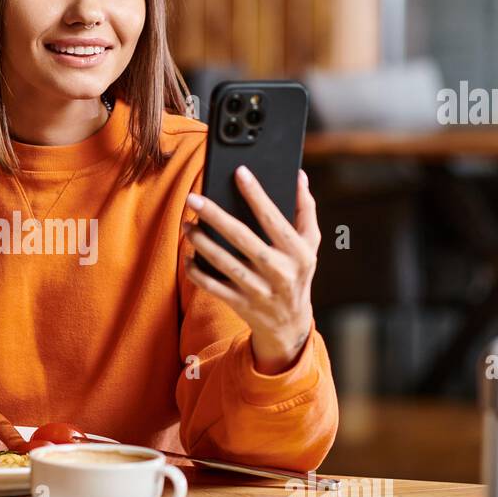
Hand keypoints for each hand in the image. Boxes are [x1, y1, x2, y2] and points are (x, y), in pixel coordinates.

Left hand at [184, 167, 319, 374]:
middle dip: (215, 216)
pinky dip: (197, 272)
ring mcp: (259, 290)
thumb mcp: (310, 244)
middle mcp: (280, 272)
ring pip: (224, 263)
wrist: (289, 324)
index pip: (274, 218)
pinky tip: (187, 256)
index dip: (257, 194)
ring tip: (187, 224)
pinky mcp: (241, 304)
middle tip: (193, 198)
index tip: (239, 172)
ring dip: (201, 242)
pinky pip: (212, 287)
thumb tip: (299, 176)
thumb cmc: (298, 273)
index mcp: (298, 253)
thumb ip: (305, 210)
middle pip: (242, 238)